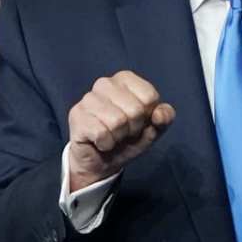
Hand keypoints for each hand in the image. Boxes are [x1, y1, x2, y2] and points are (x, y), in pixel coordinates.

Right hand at [66, 71, 173, 190]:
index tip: (138, 123)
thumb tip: (159, 114)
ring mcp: (88, 99)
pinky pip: (101, 133)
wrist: (102, 162)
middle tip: (124, 133)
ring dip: (118, 137)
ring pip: (117, 121)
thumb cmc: (127, 140)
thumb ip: (164, 118)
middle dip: (133, 129)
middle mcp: (105, 83)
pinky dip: (106, 144)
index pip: (149, 97)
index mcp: (125, 79)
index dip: (148, 117)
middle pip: (135, 110)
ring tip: (112, 136)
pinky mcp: (76, 115)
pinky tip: (100, 142)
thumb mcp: (153, 129)